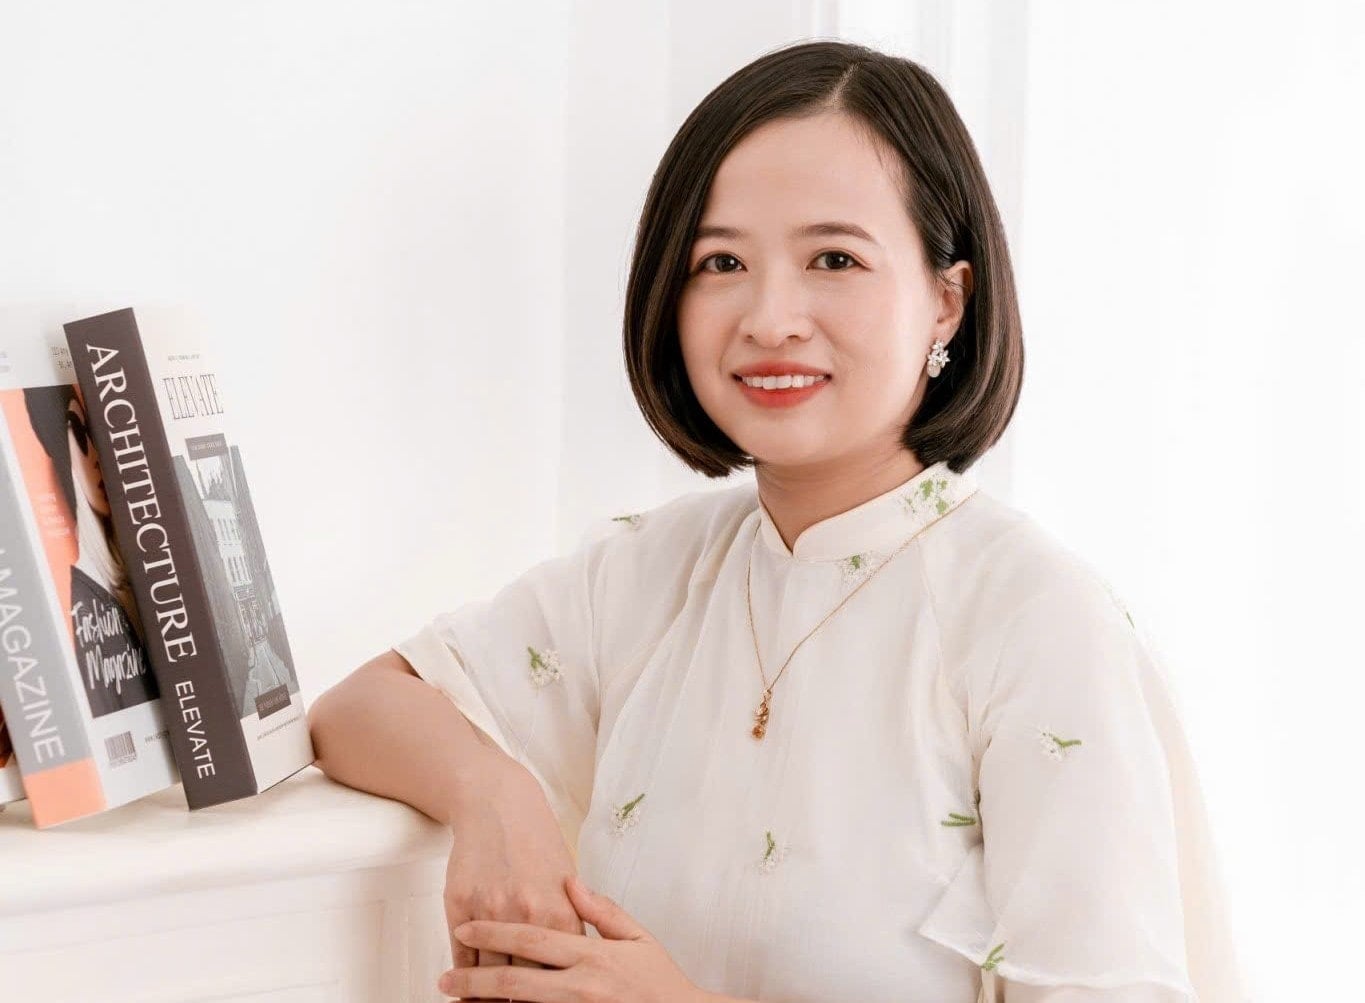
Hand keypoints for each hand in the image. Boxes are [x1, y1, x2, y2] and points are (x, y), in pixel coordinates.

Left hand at [438, 874, 709, 1002]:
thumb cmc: (661, 982)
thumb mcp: (636, 937)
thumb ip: (601, 911)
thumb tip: (572, 883)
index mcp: (591, 954)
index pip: (530, 938)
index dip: (493, 933)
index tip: (466, 929)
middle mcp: (581, 985)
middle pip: (515, 980)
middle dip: (473, 980)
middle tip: (444, 981)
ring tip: (460, 1002)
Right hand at [443, 763, 583, 999]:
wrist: (499, 806)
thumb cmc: (536, 844)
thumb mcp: (567, 884)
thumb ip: (572, 926)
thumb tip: (575, 967)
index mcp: (562, 913)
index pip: (560, 976)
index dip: (555, 998)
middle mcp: (528, 915)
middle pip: (524, 983)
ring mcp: (491, 911)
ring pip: (488, 977)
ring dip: (487, 996)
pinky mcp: (460, 905)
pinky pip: (461, 957)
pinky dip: (463, 979)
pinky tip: (465, 990)